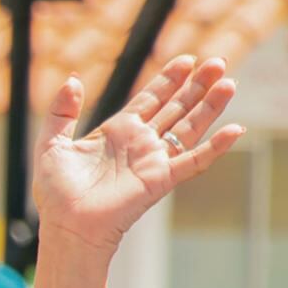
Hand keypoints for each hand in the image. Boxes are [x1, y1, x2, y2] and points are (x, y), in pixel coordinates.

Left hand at [33, 57, 242, 256]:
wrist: (66, 227)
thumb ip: (61, 112)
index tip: (186, 60)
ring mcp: (153, 161)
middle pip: (176, 108)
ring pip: (189, 127)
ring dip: (210, 106)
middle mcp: (139, 144)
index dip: (168, 80)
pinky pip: (194, 161)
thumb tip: (72, 80)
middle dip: (196, 85)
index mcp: (116, 133)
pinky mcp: (160, 180)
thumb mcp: (51, 145)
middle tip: (218, 62)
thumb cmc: (56, 195)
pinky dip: (216, 147)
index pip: (149, 99)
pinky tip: (235, 129)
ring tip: (229, 82)